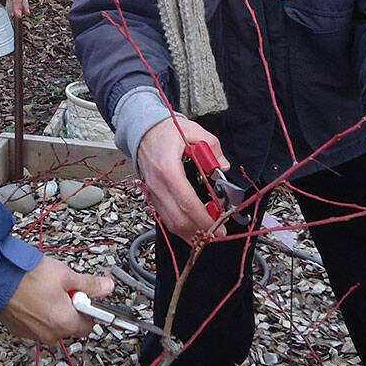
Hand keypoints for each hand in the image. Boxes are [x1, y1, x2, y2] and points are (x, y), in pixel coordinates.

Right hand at [0, 256, 113, 344]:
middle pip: (70, 326)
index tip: (85, 296)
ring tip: (44, 289)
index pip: (89, 325)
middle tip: (63, 288)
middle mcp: (49, 334)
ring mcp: (32, 334)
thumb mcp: (65, 274)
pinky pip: (36, 325)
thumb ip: (89, 284)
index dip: (89, 308)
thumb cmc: (26, 275)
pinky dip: (37, 313)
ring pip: (52, 325)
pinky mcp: (18, 330)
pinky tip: (31, 296)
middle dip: (70, 309)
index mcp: (64, 323)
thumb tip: (106, 287)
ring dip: (53, 311)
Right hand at [136, 116, 228, 242]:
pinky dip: (179, 226)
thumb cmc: (166, 131)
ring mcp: (152, 192)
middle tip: (218, 233)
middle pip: (178, 219)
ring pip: (170, 222)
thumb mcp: (193, 130)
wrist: (142, 130)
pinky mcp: (152, 195)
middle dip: (199, 231)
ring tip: (208, 235)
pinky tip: (193, 228)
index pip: (187, 202)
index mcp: (168, 169)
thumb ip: (212, 146)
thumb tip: (223, 166)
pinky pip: (165, 217)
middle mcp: (157, 185)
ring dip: (189, 233)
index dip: (204, 219)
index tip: (219, 227)